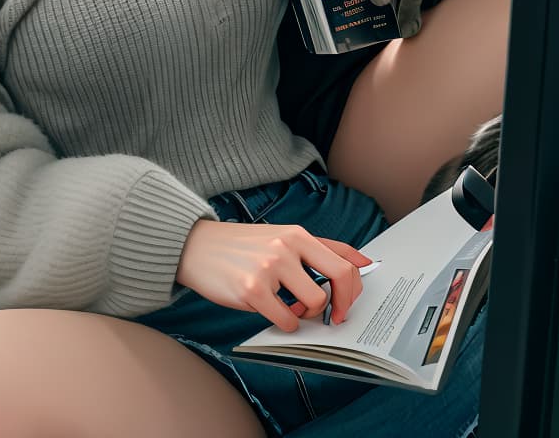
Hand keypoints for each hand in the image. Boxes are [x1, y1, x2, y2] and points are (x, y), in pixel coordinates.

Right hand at [176, 219, 371, 331]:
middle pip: (338, 279)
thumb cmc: (242, 246)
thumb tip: (362, 263)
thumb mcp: (281, 236)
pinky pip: (287, 320)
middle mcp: (286, 246)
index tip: (349, 303)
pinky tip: (272, 313)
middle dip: (343, 305)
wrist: (196, 247)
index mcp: (296, 233)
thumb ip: (318, 248)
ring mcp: (269, 267)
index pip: (343, 261)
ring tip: (289, 308)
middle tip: (334, 318)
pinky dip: (285, 324)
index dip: (354, 288)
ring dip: (306, 314)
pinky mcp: (252, 290)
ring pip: (313, 303)